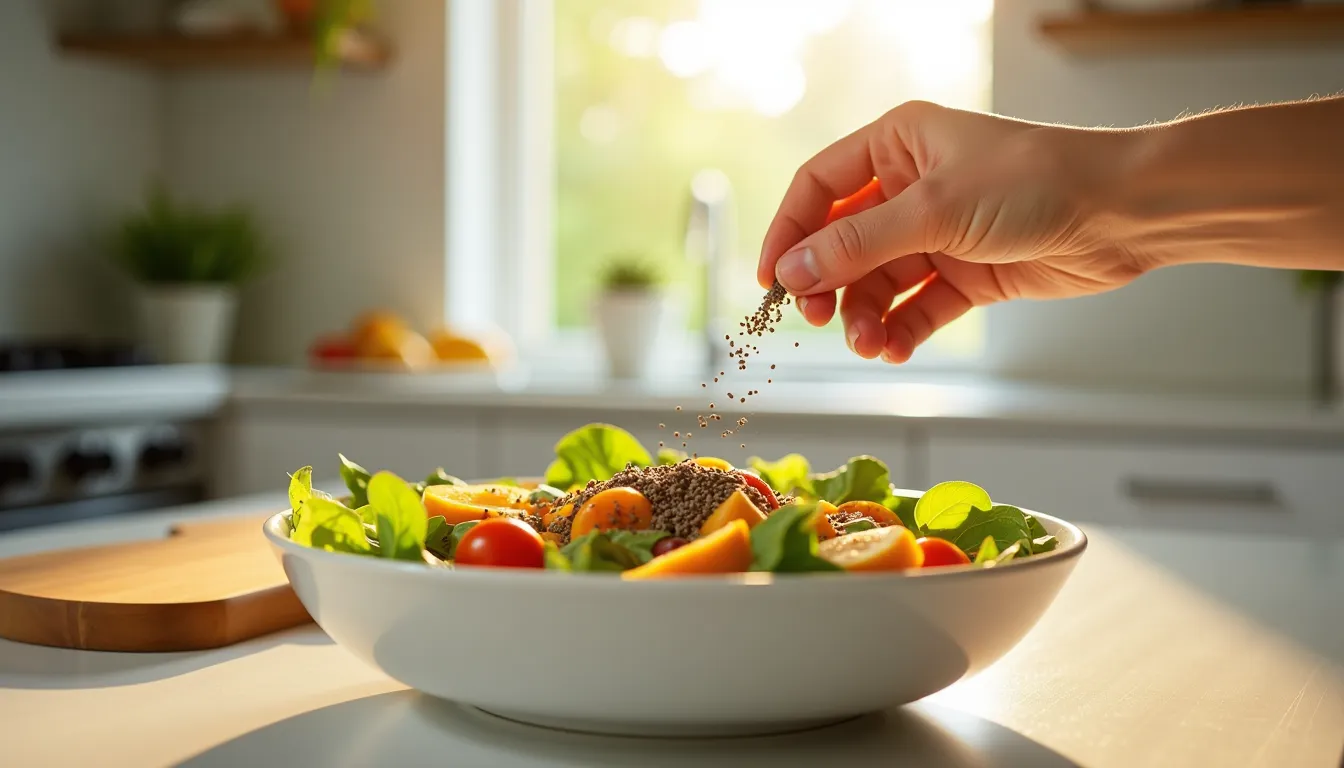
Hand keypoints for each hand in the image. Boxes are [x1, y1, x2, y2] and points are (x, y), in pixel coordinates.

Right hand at [757, 101, 1151, 362]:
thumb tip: (791, 271)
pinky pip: (914, 308)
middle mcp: (911, 187)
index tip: (772, 282)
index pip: (819, 188)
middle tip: (819, 320)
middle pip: (841, 242)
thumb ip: (858, 244)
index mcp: (898, 144)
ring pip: (876, 283)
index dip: (789, 232)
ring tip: (870, 344)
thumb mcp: (935, 209)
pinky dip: (900, 331)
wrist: (1125, 213)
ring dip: (865, 317)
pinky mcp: (965, 274)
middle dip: (828, 285)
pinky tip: (895, 349)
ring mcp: (938, 233)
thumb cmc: (1038, 180)